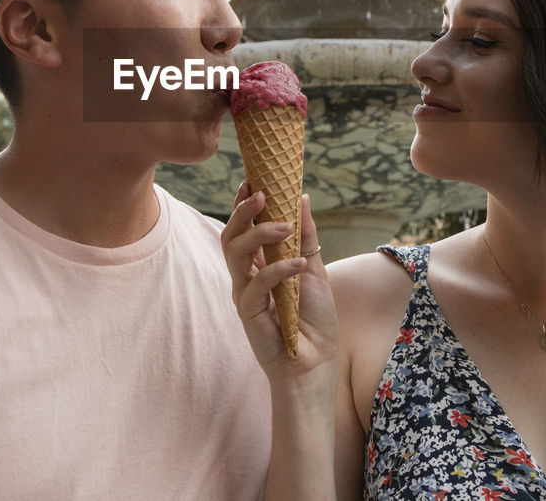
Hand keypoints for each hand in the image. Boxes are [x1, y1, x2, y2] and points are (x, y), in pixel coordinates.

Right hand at [220, 182, 338, 378]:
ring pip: (235, 253)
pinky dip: (279, 269)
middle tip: (261, 194)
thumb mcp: (314, 270)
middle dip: (243, 211)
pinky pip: (256, 283)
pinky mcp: (248, 311)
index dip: (244, 204)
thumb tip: (302, 197)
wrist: (315, 364)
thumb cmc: (314, 321)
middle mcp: (247, 276)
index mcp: (260, 265)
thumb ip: (305, 237)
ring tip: (285, 226)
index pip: (244, 229)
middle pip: (231, 236)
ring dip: (259, 233)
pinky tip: (300, 265)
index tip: (253, 181)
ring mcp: (245, 293)